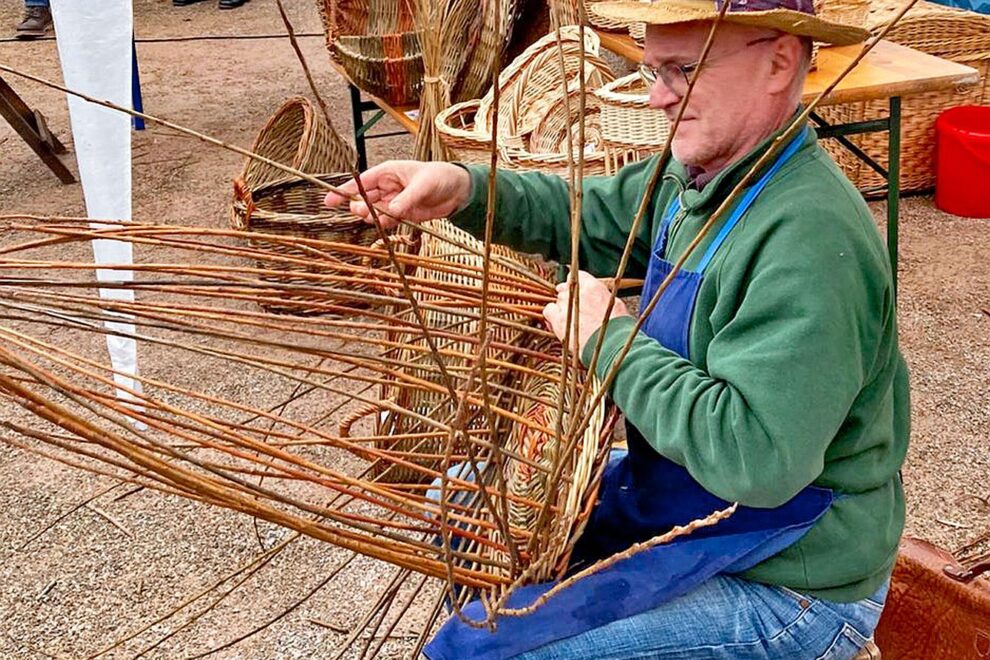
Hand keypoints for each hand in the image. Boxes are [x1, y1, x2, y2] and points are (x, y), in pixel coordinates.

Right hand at [323, 160, 471, 228]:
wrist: (457, 191)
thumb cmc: (439, 177)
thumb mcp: (423, 186)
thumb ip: (406, 199)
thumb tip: (391, 211)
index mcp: (387, 172)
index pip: (360, 182)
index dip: (344, 191)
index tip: (329, 201)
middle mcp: (386, 187)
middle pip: (363, 199)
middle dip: (360, 207)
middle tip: (364, 212)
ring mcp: (393, 201)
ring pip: (373, 212)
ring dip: (372, 216)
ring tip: (375, 217)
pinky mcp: (401, 214)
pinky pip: (386, 221)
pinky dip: (384, 224)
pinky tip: (386, 224)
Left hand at [543, 271, 630, 355]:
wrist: (611, 343)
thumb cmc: (617, 327)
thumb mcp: (615, 304)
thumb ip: (601, 296)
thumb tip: (599, 296)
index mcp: (592, 286)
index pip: (577, 275)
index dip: (575, 284)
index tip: (576, 290)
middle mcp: (577, 291)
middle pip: (565, 288)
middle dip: (568, 297)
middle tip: (575, 309)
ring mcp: (566, 304)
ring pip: (558, 300)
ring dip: (562, 308)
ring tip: (571, 320)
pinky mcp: (559, 319)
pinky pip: (548, 311)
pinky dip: (551, 316)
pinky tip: (558, 323)